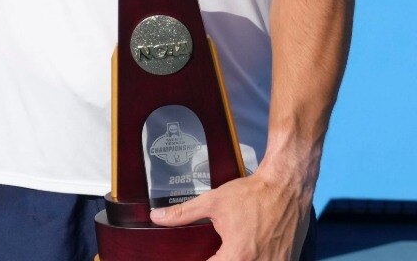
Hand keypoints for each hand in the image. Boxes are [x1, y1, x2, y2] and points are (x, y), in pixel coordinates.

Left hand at [149, 170, 311, 259]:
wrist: (287, 187)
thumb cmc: (251, 194)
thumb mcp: (212, 202)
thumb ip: (182, 214)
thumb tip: (155, 217)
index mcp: (237, 255)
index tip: (192, 256)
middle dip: (217, 260)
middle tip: (210, 251)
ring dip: (234, 260)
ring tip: (225, 250)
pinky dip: (253, 260)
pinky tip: (244, 251)